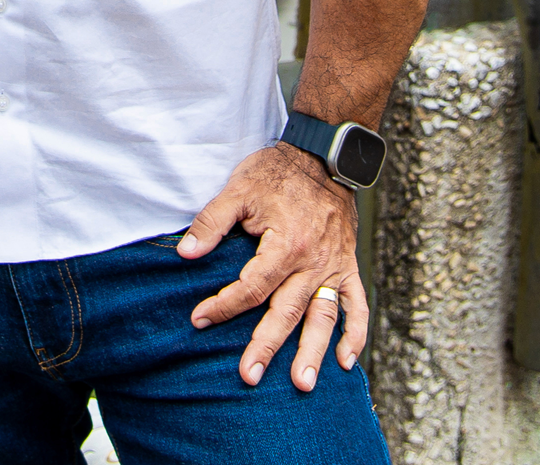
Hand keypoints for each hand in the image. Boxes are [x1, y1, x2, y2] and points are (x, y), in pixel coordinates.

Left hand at [179, 142, 366, 391]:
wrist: (321, 158)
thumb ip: (211, 223)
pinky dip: (355, 335)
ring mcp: (334, 268)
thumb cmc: (274, 173)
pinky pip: (356, 307)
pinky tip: (348, 362)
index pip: (251, 286)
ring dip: (313, 352)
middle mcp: (312, 263)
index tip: (200, 319)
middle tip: (248, 376)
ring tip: (301, 384)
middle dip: (265, 345)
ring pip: (323, 318)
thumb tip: (185, 254)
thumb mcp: (237, 190)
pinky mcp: (348, 267)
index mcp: (285, 245)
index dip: (224, 305)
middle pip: (286, 312)